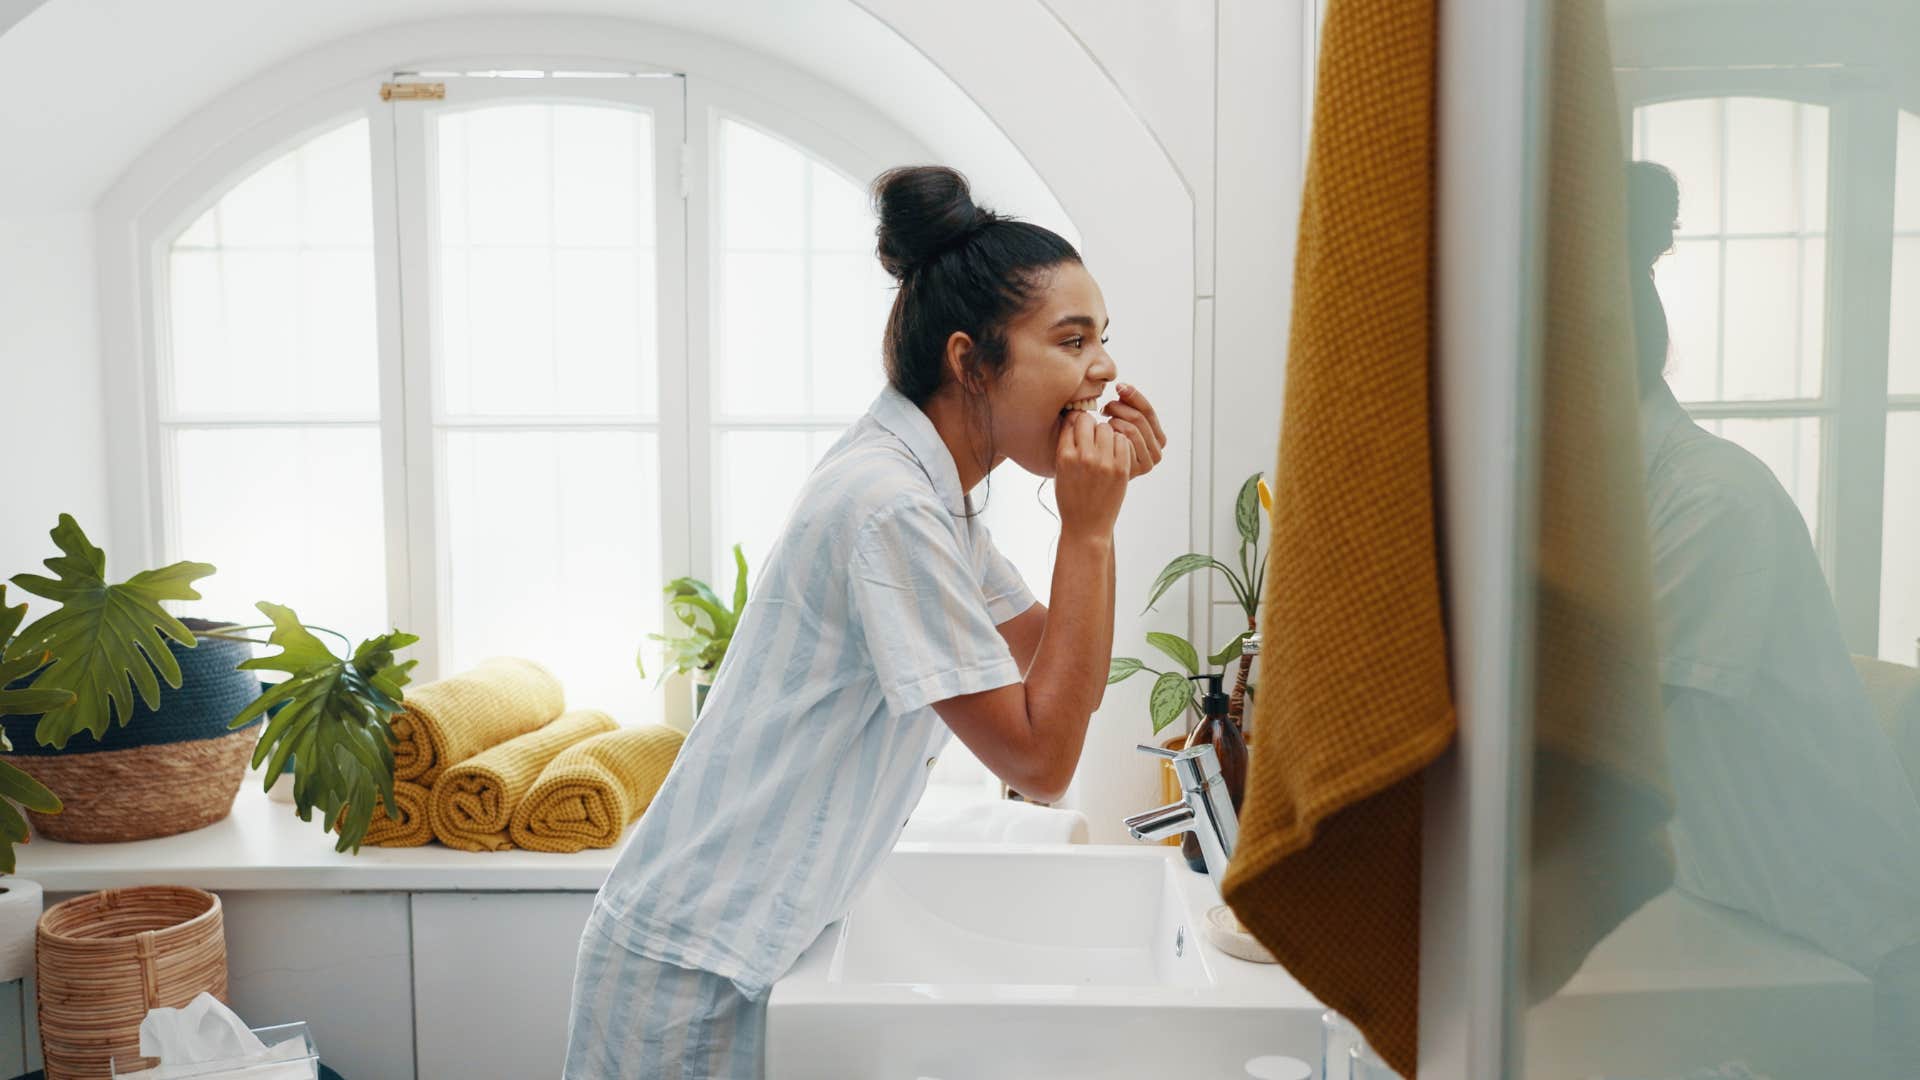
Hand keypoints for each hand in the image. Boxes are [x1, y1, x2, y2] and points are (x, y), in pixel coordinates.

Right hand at [1054, 409, 1132, 537]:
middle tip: (1092, 437)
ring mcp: (1104, 463)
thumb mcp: (1060, 471)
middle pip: (1089, 421)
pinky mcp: (1121, 469)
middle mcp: (1084, 456)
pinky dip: (1119, 443)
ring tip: (1103, 446)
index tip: (1078, 426)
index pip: (1071, 421)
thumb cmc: (1070, 499)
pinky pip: (1122, 441)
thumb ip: (1066, 446)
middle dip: (1090, 426)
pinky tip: (1114, 453)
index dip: (1075, 421)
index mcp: (1065, 456)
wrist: (1086, 526)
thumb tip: (1074, 420)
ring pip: (1107, 428)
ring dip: (1105, 433)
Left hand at [1101, 383, 1166, 478]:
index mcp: (1159, 439)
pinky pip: (1122, 442)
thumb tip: (1121, 387)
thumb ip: (1128, 410)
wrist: (1096, 490)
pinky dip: (1111, 434)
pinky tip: (1102, 436)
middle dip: (1120, 407)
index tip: (1119, 386)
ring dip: (1114, 420)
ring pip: (1131, 428)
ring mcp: (1147, 463)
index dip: (1134, 396)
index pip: (1148, 411)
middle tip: (1106, 407)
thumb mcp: (1122, 427)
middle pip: (1139, 418)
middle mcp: (1157, 453)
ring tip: (1104, 422)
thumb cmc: (1108, 452)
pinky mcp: (1134, 470)